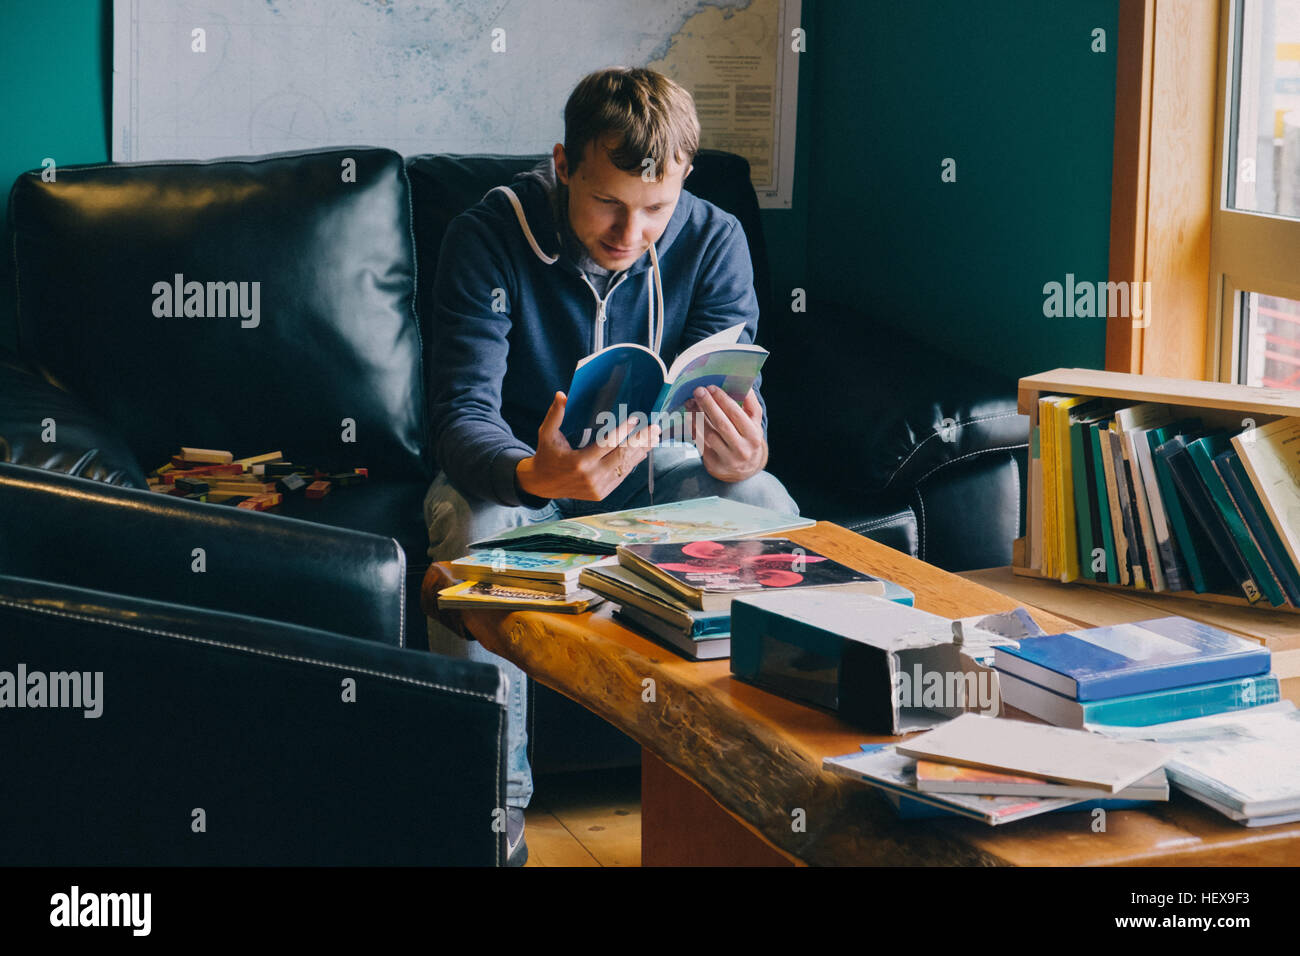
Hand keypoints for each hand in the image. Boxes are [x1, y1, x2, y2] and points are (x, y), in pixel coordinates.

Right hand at [516, 392, 660, 500]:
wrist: (542, 485)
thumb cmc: (547, 455)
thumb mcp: (547, 434)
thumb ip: (555, 415)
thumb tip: (561, 395)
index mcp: (579, 462)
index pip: (607, 444)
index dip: (623, 431)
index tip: (635, 419)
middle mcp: (591, 477)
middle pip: (622, 456)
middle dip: (641, 441)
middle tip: (654, 427)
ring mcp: (598, 488)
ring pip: (625, 467)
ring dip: (641, 451)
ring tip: (653, 438)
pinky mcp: (602, 493)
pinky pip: (621, 476)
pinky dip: (632, 463)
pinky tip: (642, 452)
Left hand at [686, 386, 767, 481]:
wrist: (746, 468)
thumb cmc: (748, 437)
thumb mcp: (754, 422)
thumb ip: (750, 403)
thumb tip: (741, 382)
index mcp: (753, 435)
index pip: (736, 414)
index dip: (723, 400)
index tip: (711, 387)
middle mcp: (742, 449)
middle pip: (722, 424)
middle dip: (708, 405)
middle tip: (698, 391)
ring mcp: (727, 458)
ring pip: (709, 434)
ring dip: (697, 416)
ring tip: (690, 403)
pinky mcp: (714, 464)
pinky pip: (701, 443)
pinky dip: (694, 428)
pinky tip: (689, 417)